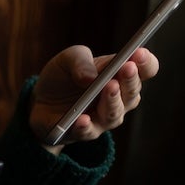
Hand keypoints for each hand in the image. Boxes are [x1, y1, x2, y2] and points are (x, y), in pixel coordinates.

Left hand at [30, 45, 159, 149]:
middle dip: (130, 79)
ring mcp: (103, 117)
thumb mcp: (67, 59)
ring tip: (109, 87)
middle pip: (132, 92)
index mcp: (120, 75)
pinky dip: (85, 126)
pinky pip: (88, 131)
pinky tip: (82, 119)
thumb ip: (79, 60)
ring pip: (115, 113)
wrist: (39, 100)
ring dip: (113, 101)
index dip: (145, 62)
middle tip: (127, 67)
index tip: (139, 52)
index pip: (145, 69)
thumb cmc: (62, 76)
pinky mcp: (84, 132)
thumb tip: (90, 77)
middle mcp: (119, 98)